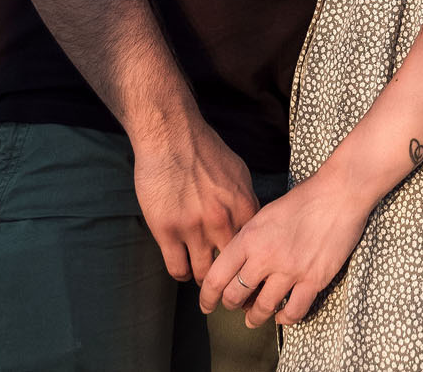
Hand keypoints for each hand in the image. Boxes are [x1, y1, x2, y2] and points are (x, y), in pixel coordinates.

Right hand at [132, 112, 259, 282]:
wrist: (170, 134)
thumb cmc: (204, 149)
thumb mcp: (238, 173)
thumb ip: (245, 201)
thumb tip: (251, 224)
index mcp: (243, 207)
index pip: (256, 251)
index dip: (253, 266)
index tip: (250, 275)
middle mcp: (222, 221)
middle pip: (234, 270)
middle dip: (234, 281)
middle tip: (230, 288)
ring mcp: (193, 228)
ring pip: (205, 274)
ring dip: (205, 278)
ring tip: (204, 277)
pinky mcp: (167, 231)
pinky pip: (178, 268)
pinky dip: (182, 272)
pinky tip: (184, 266)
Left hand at [198, 171, 373, 328]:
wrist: (339, 194)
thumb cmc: (303, 199)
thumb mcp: (264, 213)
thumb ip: (248, 238)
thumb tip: (237, 262)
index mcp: (249, 238)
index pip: (216, 277)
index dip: (207, 297)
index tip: (206, 304)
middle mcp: (265, 257)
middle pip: (235, 296)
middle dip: (231, 305)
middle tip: (234, 306)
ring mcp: (290, 271)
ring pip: (262, 309)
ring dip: (255, 318)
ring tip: (253, 319)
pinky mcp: (313, 280)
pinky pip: (293, 312)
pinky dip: (284, 319)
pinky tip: (282, 314)